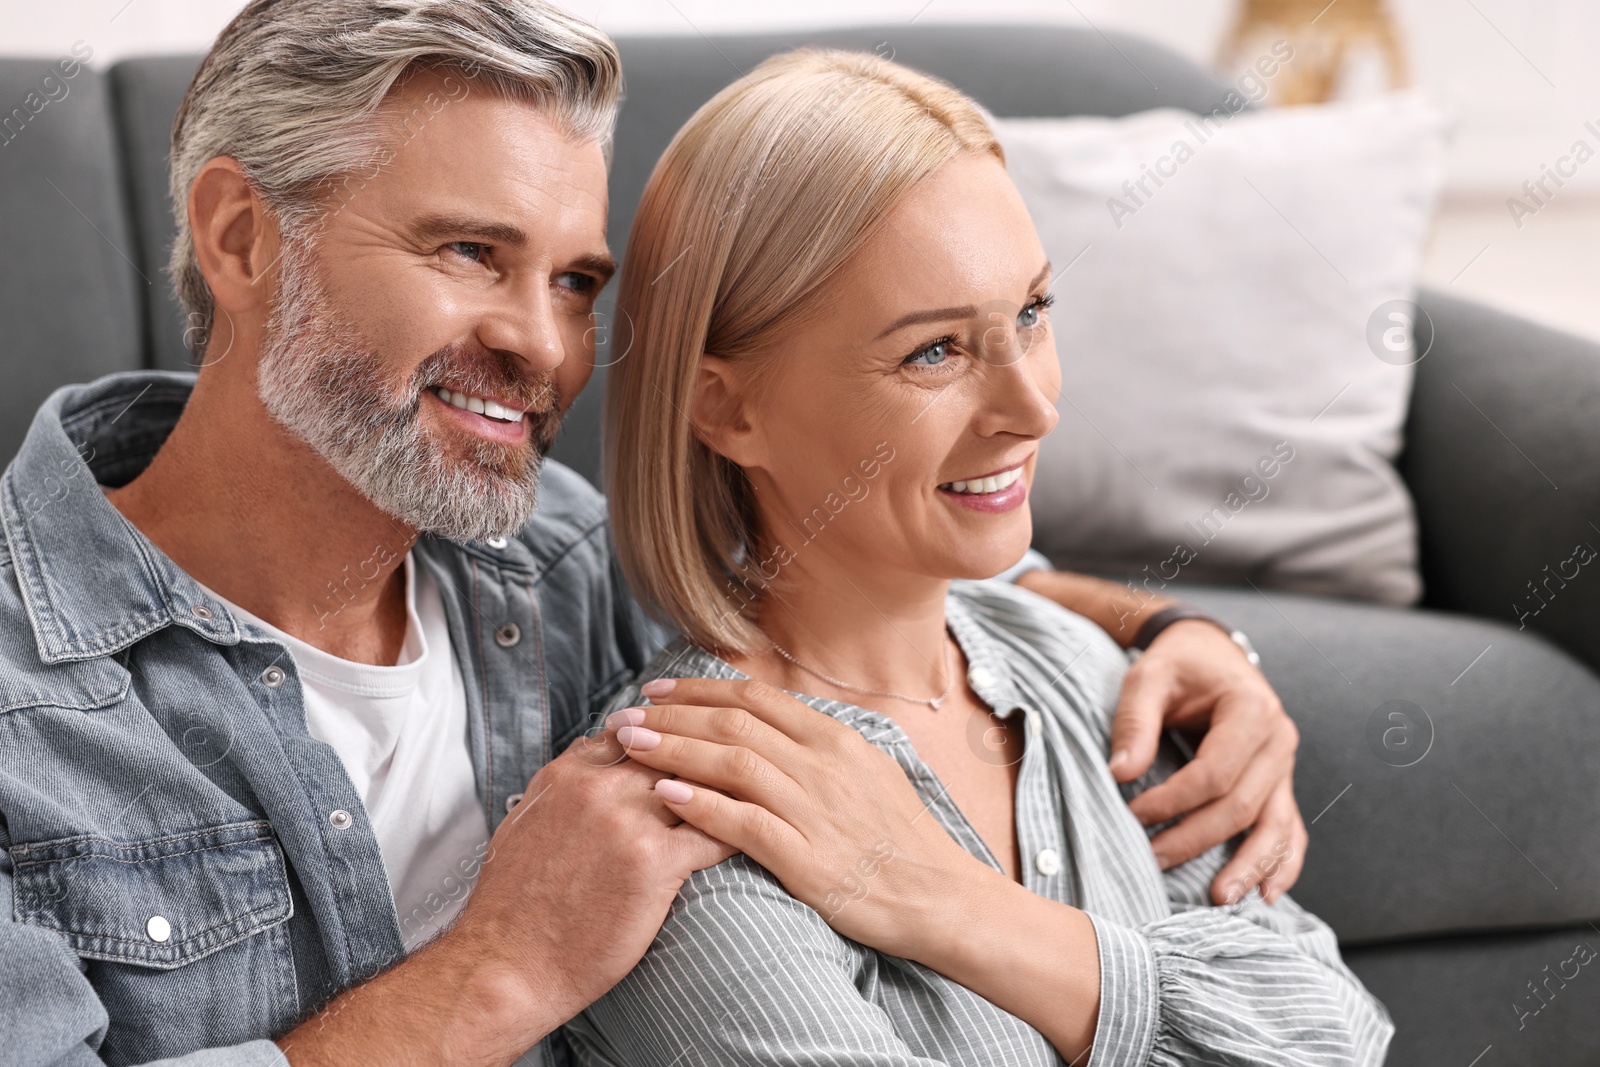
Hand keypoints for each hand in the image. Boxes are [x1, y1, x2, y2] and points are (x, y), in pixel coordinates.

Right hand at [277, 731, 732, 1066]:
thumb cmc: (514, 903)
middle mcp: (599, 787)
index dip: (668, 731)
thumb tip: (595, 755)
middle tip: (745, 751)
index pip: (634, 731)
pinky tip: (760, 830)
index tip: (694, 733)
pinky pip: (714, 833)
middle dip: (707, 750)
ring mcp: (628, 822)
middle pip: (673, 749)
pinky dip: (739, 828)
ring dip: (731, 783)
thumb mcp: (527, 821)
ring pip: (699, 783)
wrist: (507, 963)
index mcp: (569, 773)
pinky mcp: (654, 863)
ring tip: (764, 783)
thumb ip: (567, 784)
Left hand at [610, 677, 1101, 1059]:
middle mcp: (823, 764)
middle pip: (733, 722)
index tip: (656, 691)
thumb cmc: (903, 840)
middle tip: (623, 715)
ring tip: (630, 746)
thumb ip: (820, 746)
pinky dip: (701, 805)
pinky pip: (744, 822)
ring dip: (674, 749)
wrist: (943, 897)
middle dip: (671, 714)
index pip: (755, 698)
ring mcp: (816, 809)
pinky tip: (666, 795)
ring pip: (731, 762)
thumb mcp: (869, 772)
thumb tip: (776, 723)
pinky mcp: (807, 857)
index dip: (698, 689)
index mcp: (836, 739)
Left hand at [1111, 620, 1304, 904]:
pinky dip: (1281, 863)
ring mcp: (1285, 765)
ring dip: (1249, 866)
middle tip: (1151, 862)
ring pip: (1275, 826)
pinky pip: (1289, 828)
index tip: (1131, 814)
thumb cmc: (1176, 665)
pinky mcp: (1280, 783)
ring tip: (1220, 901)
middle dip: (1195, 839)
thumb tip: (1120, 774)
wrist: (1209, 652)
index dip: (1172, 801)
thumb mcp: (1147, 677)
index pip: (1214, 773)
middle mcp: (1279, 740)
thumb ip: (1134, 722)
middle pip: (1241, 805)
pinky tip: (1265, 895)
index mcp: (1251, 709)